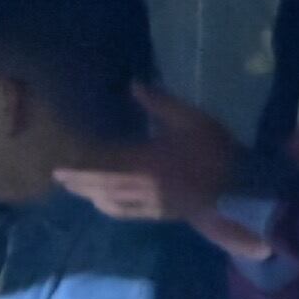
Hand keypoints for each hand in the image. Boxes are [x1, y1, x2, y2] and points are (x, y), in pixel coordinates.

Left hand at [51, 83, 243, 230]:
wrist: (240, 184)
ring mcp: (150, 204)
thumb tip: (134, 85)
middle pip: (101, 186)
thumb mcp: (191, 118)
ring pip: (110, 202)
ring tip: (74, 189)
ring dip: (89, 195)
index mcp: (147, 162)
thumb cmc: (215, 149)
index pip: (105, 164)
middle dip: (78, 183)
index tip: (62, 164)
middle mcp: (142, 186)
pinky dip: (109, 208)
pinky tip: (102, 204)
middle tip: (59, 179)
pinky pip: (126, 213)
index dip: (82, 165)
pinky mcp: (159, 214)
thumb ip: (160, 103)